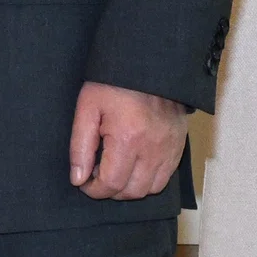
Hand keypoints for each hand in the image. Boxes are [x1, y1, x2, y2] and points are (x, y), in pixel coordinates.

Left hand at [68, 80, 189, 199]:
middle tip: (97, 175)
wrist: (148, 64)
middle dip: (110, 190)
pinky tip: (134, 165)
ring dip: (130, 188)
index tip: (84, 182)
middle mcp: (153, 149)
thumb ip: (80, 146)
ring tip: (115, 170)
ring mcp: (169, 149)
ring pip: (151, 189)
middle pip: (132, 192)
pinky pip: (165, 177)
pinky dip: (148, 180)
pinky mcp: (179, 145)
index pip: (111, 184)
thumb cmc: (113, 83)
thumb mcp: (88, 108)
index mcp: (127, 139)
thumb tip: (78, 179)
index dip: (93, 189)